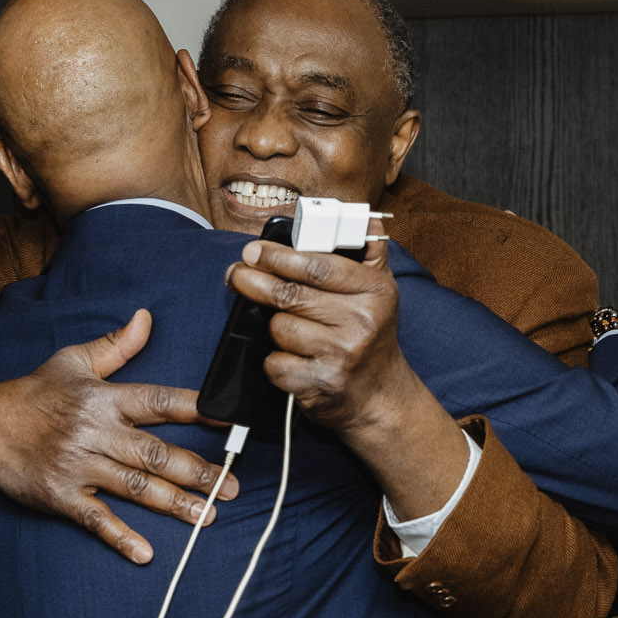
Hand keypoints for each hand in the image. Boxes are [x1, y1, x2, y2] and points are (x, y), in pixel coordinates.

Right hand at [0, 309, 238, 563]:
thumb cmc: (32, 394)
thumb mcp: (73, 361)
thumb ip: (117, 345)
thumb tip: (147, 317)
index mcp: (104, 398)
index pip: (159, 402)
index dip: (196, 408)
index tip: (229, 419)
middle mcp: (95, 432)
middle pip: (155, 452)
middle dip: (197, 470)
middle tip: (231, 485)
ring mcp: (79, 466)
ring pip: (136, 486)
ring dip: (174, 503)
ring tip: (208, 515)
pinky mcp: (61, 495)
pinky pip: (95, 518)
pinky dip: (120, 536)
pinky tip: (145, 553)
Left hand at [224, 239, 420, 435]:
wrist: (380, 399)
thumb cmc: (372, 339)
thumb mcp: (380, 293)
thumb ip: (369, 255)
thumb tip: (366, 219)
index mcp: (375, 292)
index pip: (317, 266)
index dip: (278, 256)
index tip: (253, 250)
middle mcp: (361, 322)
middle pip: (289, 294)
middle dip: (254, 282)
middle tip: (236, 273)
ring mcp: (340, 354)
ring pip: (279, 328)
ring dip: (274, 328)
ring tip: (291, 330)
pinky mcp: (319, 384)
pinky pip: (275, 362)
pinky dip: (275, 362)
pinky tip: (293, 360)